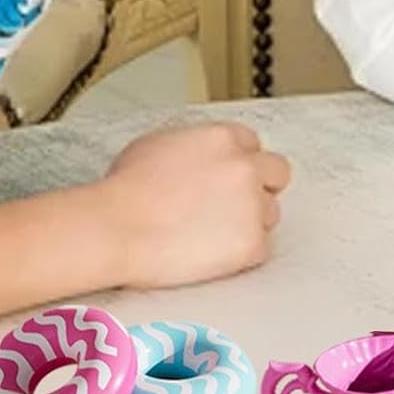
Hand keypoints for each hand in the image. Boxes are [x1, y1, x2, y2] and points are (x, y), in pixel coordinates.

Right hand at [99, 123, 291, 287]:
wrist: (116, 229)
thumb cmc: (124, 192)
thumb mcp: (157, 144)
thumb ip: (193, 145)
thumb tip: (200, 157)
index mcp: (224, 138)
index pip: (253, 145)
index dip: (239, 163)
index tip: (227, 179)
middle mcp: (245, 167)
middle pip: (277, 173)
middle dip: (260, 187)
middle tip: (231, 206)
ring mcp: (252, 205)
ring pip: (269, 213)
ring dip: (247, 223)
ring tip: (208, 234)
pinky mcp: (251, 244)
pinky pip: (260, 249)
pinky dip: (240, 255)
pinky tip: (210, 254)